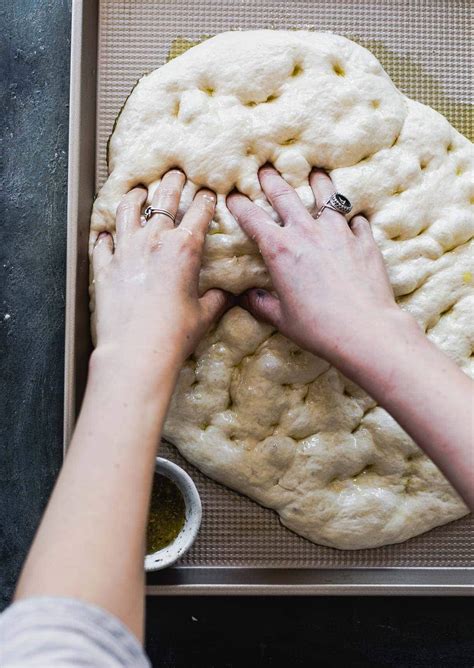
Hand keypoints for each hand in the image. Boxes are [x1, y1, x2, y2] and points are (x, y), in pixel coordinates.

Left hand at [92, 170, 228, 371]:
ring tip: (138, 191)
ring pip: (128, 210)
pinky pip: (102, 242)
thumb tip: (227, 294)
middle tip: (176, 174)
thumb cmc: (174, 334)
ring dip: (135, 196)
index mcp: (185, 248)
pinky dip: (104, 235)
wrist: (137, 350)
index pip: (199, 212)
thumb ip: (217, 298)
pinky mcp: (104, 266)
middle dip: (173, 183)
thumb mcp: (205, 314)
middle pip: (164, 199)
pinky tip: (105, 233)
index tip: (207, 195)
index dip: (205, 200)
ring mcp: (126, 250)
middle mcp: (154, 240)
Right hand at [227, 166, 404, 365]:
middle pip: (285, 195)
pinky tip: (352, 219)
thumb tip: (246, 298)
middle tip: (265, 170)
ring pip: (326, 195)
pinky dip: (351, 218)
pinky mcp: (364, 240)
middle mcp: (307, 233)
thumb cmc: (318, 327)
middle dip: (271, 180)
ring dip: (318, 182)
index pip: (252, 218)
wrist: (364, 330)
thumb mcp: (282, 318)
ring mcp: (338, 232)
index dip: (239, 205)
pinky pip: (356, 219)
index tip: (232, 197)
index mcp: (279, 250)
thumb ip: (261, 304)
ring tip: (315, 174)